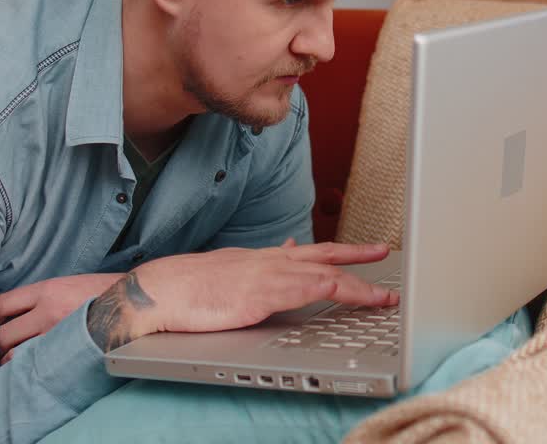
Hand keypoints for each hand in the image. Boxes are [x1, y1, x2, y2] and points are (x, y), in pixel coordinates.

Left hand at [0, 273, 122, 363]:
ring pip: (16, 355)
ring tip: (8, 363)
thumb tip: (13, 312)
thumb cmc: (99, 292)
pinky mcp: (69, 351)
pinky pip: (37, 365)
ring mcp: (58, 334)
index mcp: (46, 290)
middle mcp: (47, 311)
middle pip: (3, 334)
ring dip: (9, 361)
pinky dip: (29, 369)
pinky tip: (28, 370)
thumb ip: (39, 297)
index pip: (2, 304)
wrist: (133, 301)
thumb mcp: (66, 284)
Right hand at [85, 241, 397, 352]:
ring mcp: (264, 277)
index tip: (372, 250)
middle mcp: (269, 263)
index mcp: (263, 258)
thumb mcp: (231, 268)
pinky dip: (324, 289)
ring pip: (321, 276)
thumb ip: (260, 263)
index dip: (346, 252)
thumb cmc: (188, 285)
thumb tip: (285, 248)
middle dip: (360, 259)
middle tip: (388, 257)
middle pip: (325, 257)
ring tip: (383, 297)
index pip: (312, 251)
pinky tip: (342, 291)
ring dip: (356, 286)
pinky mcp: (255, 296)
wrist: (158, 289)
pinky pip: (298, 290)